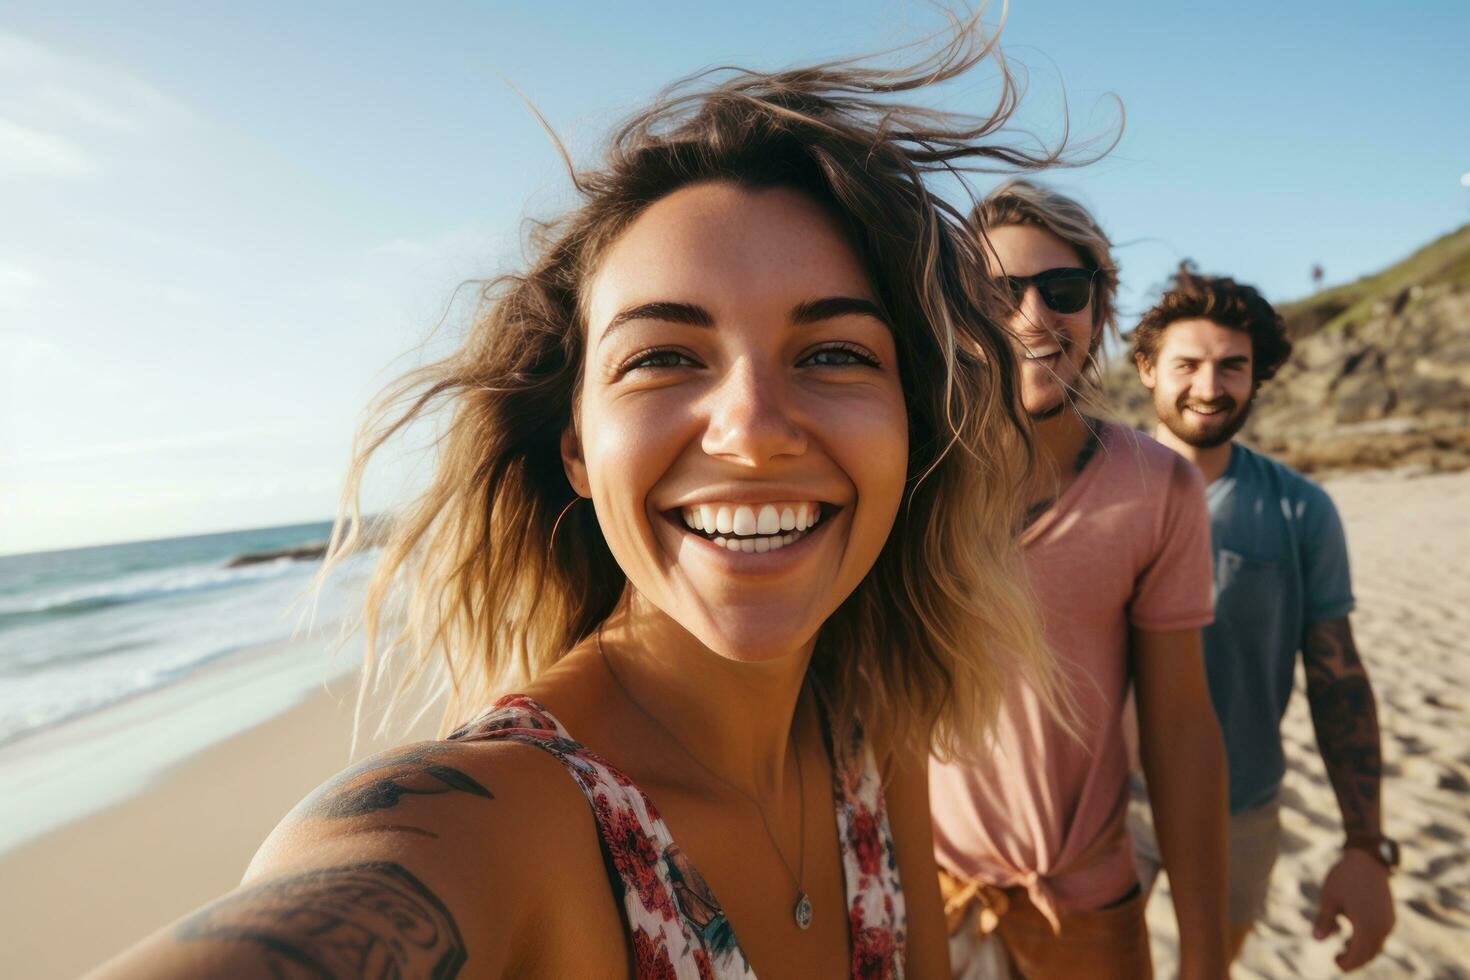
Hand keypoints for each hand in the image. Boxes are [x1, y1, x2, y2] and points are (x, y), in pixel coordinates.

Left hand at [1312, 848, 1394, 970]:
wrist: (1368, 859)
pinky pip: (1380, 936)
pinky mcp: (1390, 916)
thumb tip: (1317, 940)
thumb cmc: (1344, 877)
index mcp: (1366, 927)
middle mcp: (1381, 928)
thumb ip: (1324, 921)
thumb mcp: (1329, 899)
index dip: (1346, 963)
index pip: (1358, 956)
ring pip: (1376, 947)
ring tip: (1344, 947)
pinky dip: (1368, 941)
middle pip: (1369, 954)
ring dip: (1362, 951)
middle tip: (1338, 959)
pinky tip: (1353, 935)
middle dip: (1354, 960)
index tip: (1335, 963)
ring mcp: (1388, 922)